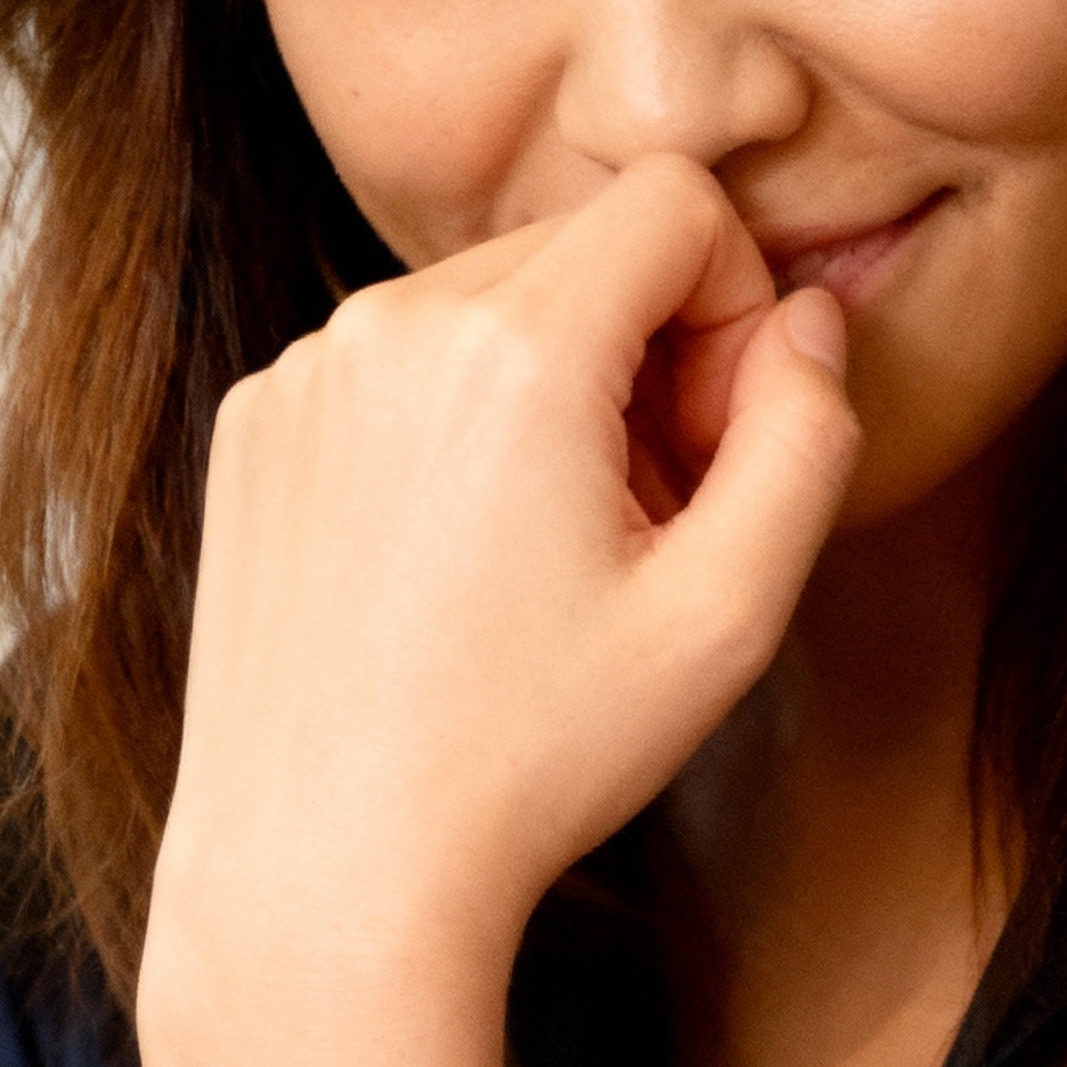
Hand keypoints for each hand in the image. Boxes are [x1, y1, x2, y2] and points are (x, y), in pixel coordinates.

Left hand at [145, 155, 860, 1009]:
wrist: (326, 866)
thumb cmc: (533, 758)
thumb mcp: (729, 615)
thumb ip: (809, 437)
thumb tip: (806, 322)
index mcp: (514, 347)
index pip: (676, 201)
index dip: (734, 308)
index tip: (717, 442)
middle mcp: (390, 322)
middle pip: (581, 246)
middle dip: (646, 348)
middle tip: (647, 515)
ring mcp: (304, 368)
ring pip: (485, 302)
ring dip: (548, 389)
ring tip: (545, 553)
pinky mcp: (256, 420)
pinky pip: (393, 362)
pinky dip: (449, 426)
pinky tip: (453, 565)